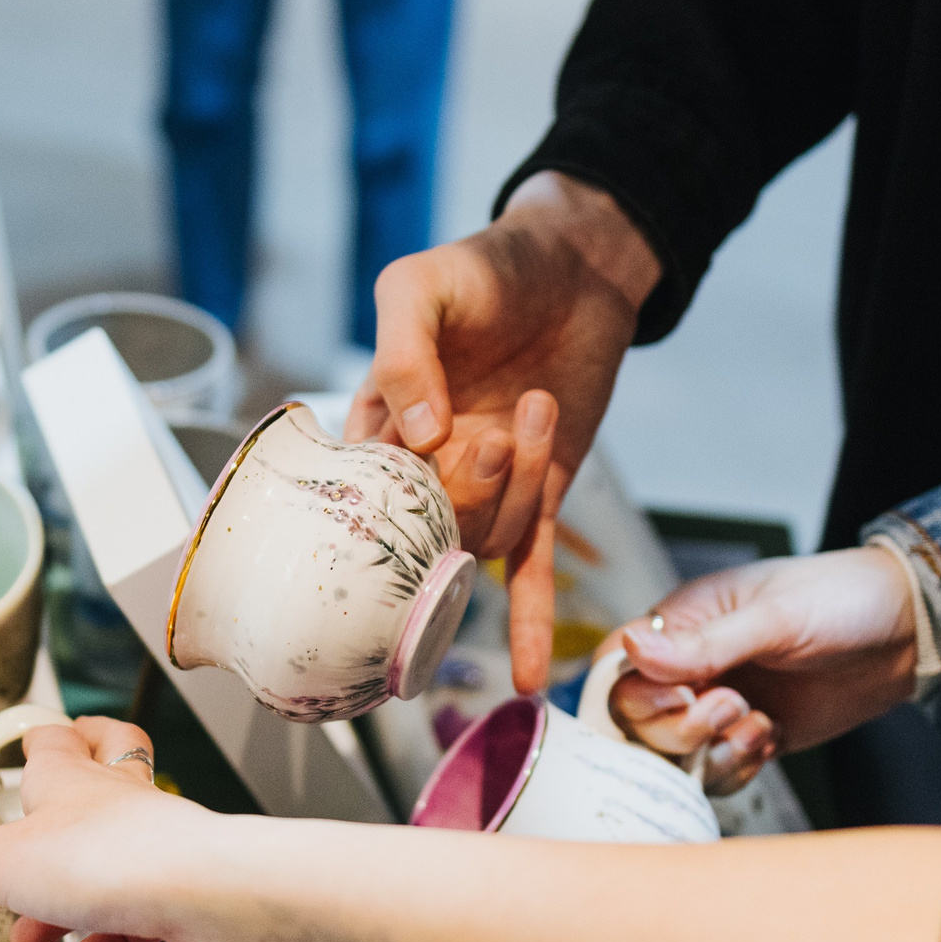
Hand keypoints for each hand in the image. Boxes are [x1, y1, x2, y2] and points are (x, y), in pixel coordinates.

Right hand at [0, 718, 222, 941]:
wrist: (197, 892)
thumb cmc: (99, 858)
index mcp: (69, 780)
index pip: (56, 740)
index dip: (41, 740)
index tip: (28, 745)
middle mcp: (115, 802)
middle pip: (107, 770)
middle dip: (77, 788)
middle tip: (48, 810)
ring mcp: (152, 845)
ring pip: (112, 857)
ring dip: (72, 894)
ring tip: (35, 934)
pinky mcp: (179, 891)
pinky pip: (139, 912)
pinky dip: (109, 937)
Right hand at [349, 173, 660, 692]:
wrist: (578, 264)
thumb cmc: (490, 266)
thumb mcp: (424, 285)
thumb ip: (404, 352)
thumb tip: (419, 435)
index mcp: (379, 421)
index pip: (362, 486)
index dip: (383, 487)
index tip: (405, 469)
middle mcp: (424, 465)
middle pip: (423, 523)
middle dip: (461, 489)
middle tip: (488, 430)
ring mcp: (483, 485)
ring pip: (480, 538)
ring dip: (512, 489)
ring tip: (532, 408)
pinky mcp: (540, 492)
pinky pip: (527, 569)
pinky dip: (525, 622)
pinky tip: (525, 677)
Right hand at [608, 547, 917, 758]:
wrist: (905, 633)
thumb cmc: (840, 599)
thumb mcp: (773, 617)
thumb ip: (704, 643)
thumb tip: (633, 651)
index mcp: (683, 623)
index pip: (620, 668)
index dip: (635, 692)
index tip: (680, 695)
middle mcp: (692, 667)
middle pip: (638, 720)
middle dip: (676, 728)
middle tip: (728, 707)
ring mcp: (720, 704)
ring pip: (674, 755)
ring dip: (708, 752)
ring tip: (756, 724)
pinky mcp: (751, 736)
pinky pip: (716, 772)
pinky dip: (736, 766)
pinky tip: (770, 736)